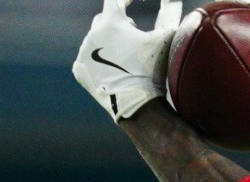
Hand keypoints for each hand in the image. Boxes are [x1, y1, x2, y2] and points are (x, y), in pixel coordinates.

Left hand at [73, 0, 184, 122]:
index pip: (115, 0)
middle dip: (118, 23)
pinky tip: (110, 68)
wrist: (136, 103)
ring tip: (123, 54)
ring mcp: (83, 52)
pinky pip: (87, 58)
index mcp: (111, 22)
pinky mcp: (80, 69)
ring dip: (108, 42)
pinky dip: (97, 60)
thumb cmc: (151, 69)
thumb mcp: (164, 40)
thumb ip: (169, 14)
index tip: (135, 0)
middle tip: (133, 31)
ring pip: (95, 39)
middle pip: (104, 19)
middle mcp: (93, 33)